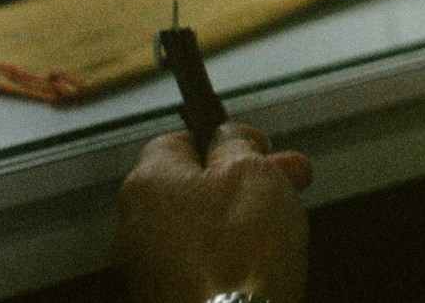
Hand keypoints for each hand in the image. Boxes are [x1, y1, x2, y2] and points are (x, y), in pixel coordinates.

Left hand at [114, 123, 312, 302]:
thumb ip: (236, 143)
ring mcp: (145, 270)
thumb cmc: (240, 252)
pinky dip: (227, 256)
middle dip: (243, 180)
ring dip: (238, 219)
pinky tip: (262, 261)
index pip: (179, 140)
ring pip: (197, 227)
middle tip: (290, 181)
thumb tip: (228, 138)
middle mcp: (134, 226)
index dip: (225, 139)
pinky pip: (198, 263)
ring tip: (285, 225)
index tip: (262, 147)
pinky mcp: (163, 300)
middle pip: (192, 186)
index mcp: (147, 184)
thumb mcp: (251, 171)